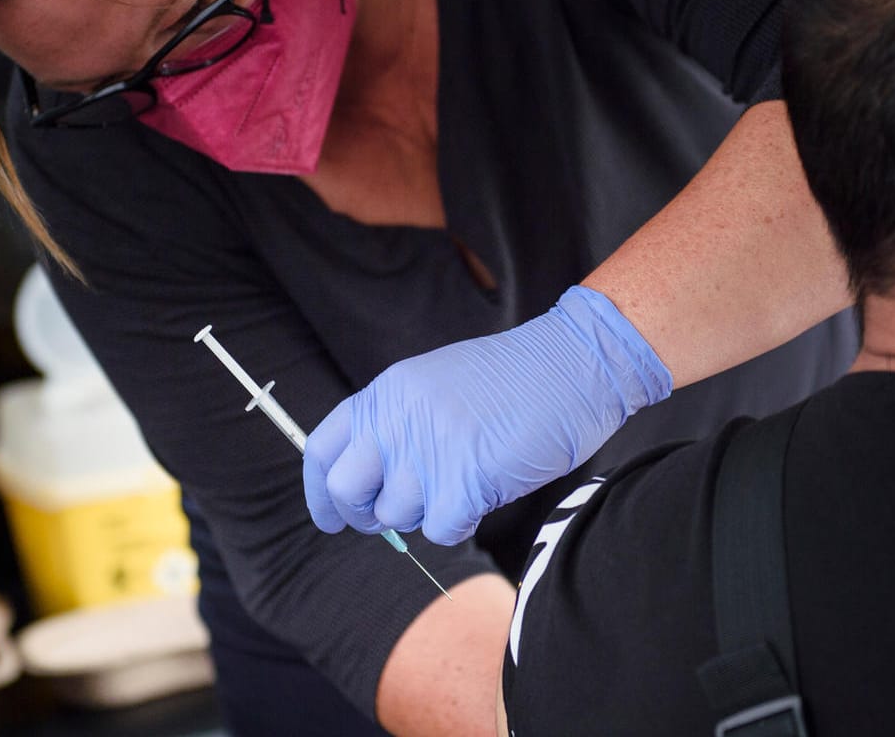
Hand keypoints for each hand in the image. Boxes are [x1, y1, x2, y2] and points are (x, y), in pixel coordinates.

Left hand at [303, 285, 671, 544]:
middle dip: (365, 515)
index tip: (331, 517)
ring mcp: (429, 449)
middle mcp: (398, 419)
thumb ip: (398, 424)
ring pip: (396, 515)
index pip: (322, 449)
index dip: (320, 494)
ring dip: (425, 514)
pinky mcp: (464, 480)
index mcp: (388, 393)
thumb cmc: (514, 380)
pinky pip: (439, 530)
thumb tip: (373, 487)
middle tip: (393, 518)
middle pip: (346, 490)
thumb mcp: (436, 386)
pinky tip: (482, 499)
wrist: (574, 364)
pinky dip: (459, 525)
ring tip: (461, 485)